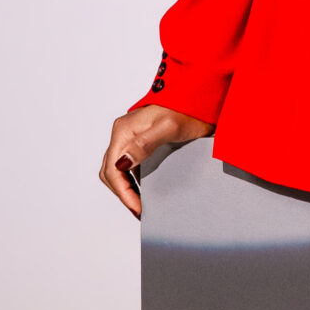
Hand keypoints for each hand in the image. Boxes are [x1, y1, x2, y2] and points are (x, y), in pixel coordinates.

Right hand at [99, 104, 213, 216]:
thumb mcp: (167, 128)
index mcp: (123, 131)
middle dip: (122, 194)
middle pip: (110, 171)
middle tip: (138, 211)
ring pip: (117, 170)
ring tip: (140, 205)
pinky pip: (128, 165)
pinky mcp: (139, 141)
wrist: (199, 98)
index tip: (138, 208)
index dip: (124, 193)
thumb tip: (123, 162)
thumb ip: (144, 144)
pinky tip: (144, 190)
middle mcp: (122, 134)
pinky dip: (132, 181)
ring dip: (126, 189)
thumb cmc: (186, 110)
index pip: (113, 169)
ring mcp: (130, 137)